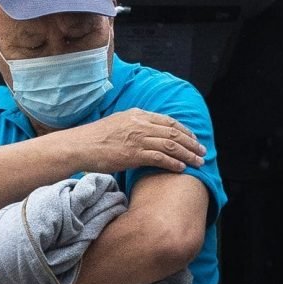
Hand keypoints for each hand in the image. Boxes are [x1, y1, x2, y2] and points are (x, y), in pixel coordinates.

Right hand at [56, 108, 202, 174]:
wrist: (79, 146)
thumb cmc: (95, 138)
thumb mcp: (117, 123)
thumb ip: (134, 125)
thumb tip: (147, 133)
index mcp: (137, 115)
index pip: (167, 121)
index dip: (184, 130)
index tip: (193, 138)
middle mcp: (140, 124)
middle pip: (173, 133)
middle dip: (191, 143)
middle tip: (202, 151)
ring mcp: (137, 139)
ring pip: (170, 146)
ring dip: (187, 154)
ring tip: (198, 162)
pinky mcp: (133, 154)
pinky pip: (159, 158)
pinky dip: (173, 163)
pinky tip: (182, 168)